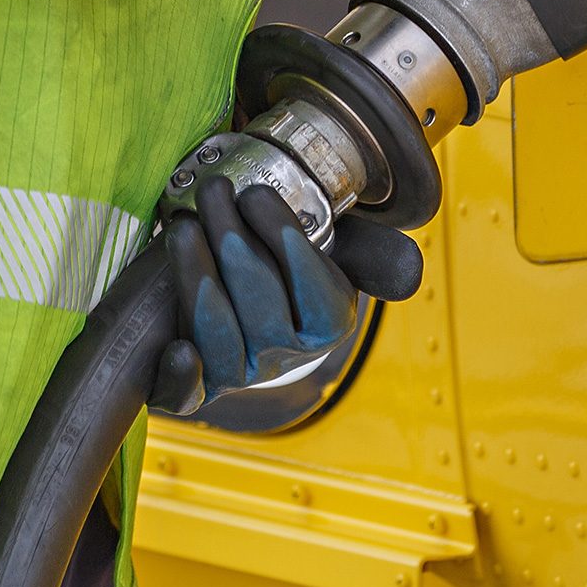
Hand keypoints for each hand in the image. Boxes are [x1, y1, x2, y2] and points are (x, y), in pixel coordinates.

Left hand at [148, 176, 421, 423]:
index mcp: (328, 323)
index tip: (257, 192)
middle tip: (214, 190)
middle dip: (232, 239)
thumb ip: (370, 252)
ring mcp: (239, 372)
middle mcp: (286, 355)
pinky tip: (176, 348)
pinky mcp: (194, 387)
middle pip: (260, 301)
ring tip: (184, 225)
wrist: (239, 300)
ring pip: (219, 333)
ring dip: (197, 275)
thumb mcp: (333, 253)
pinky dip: (180, 377)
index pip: (314, 287)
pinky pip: (186, 396)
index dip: (283, 239)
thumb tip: (410, 269)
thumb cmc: (282, 264)